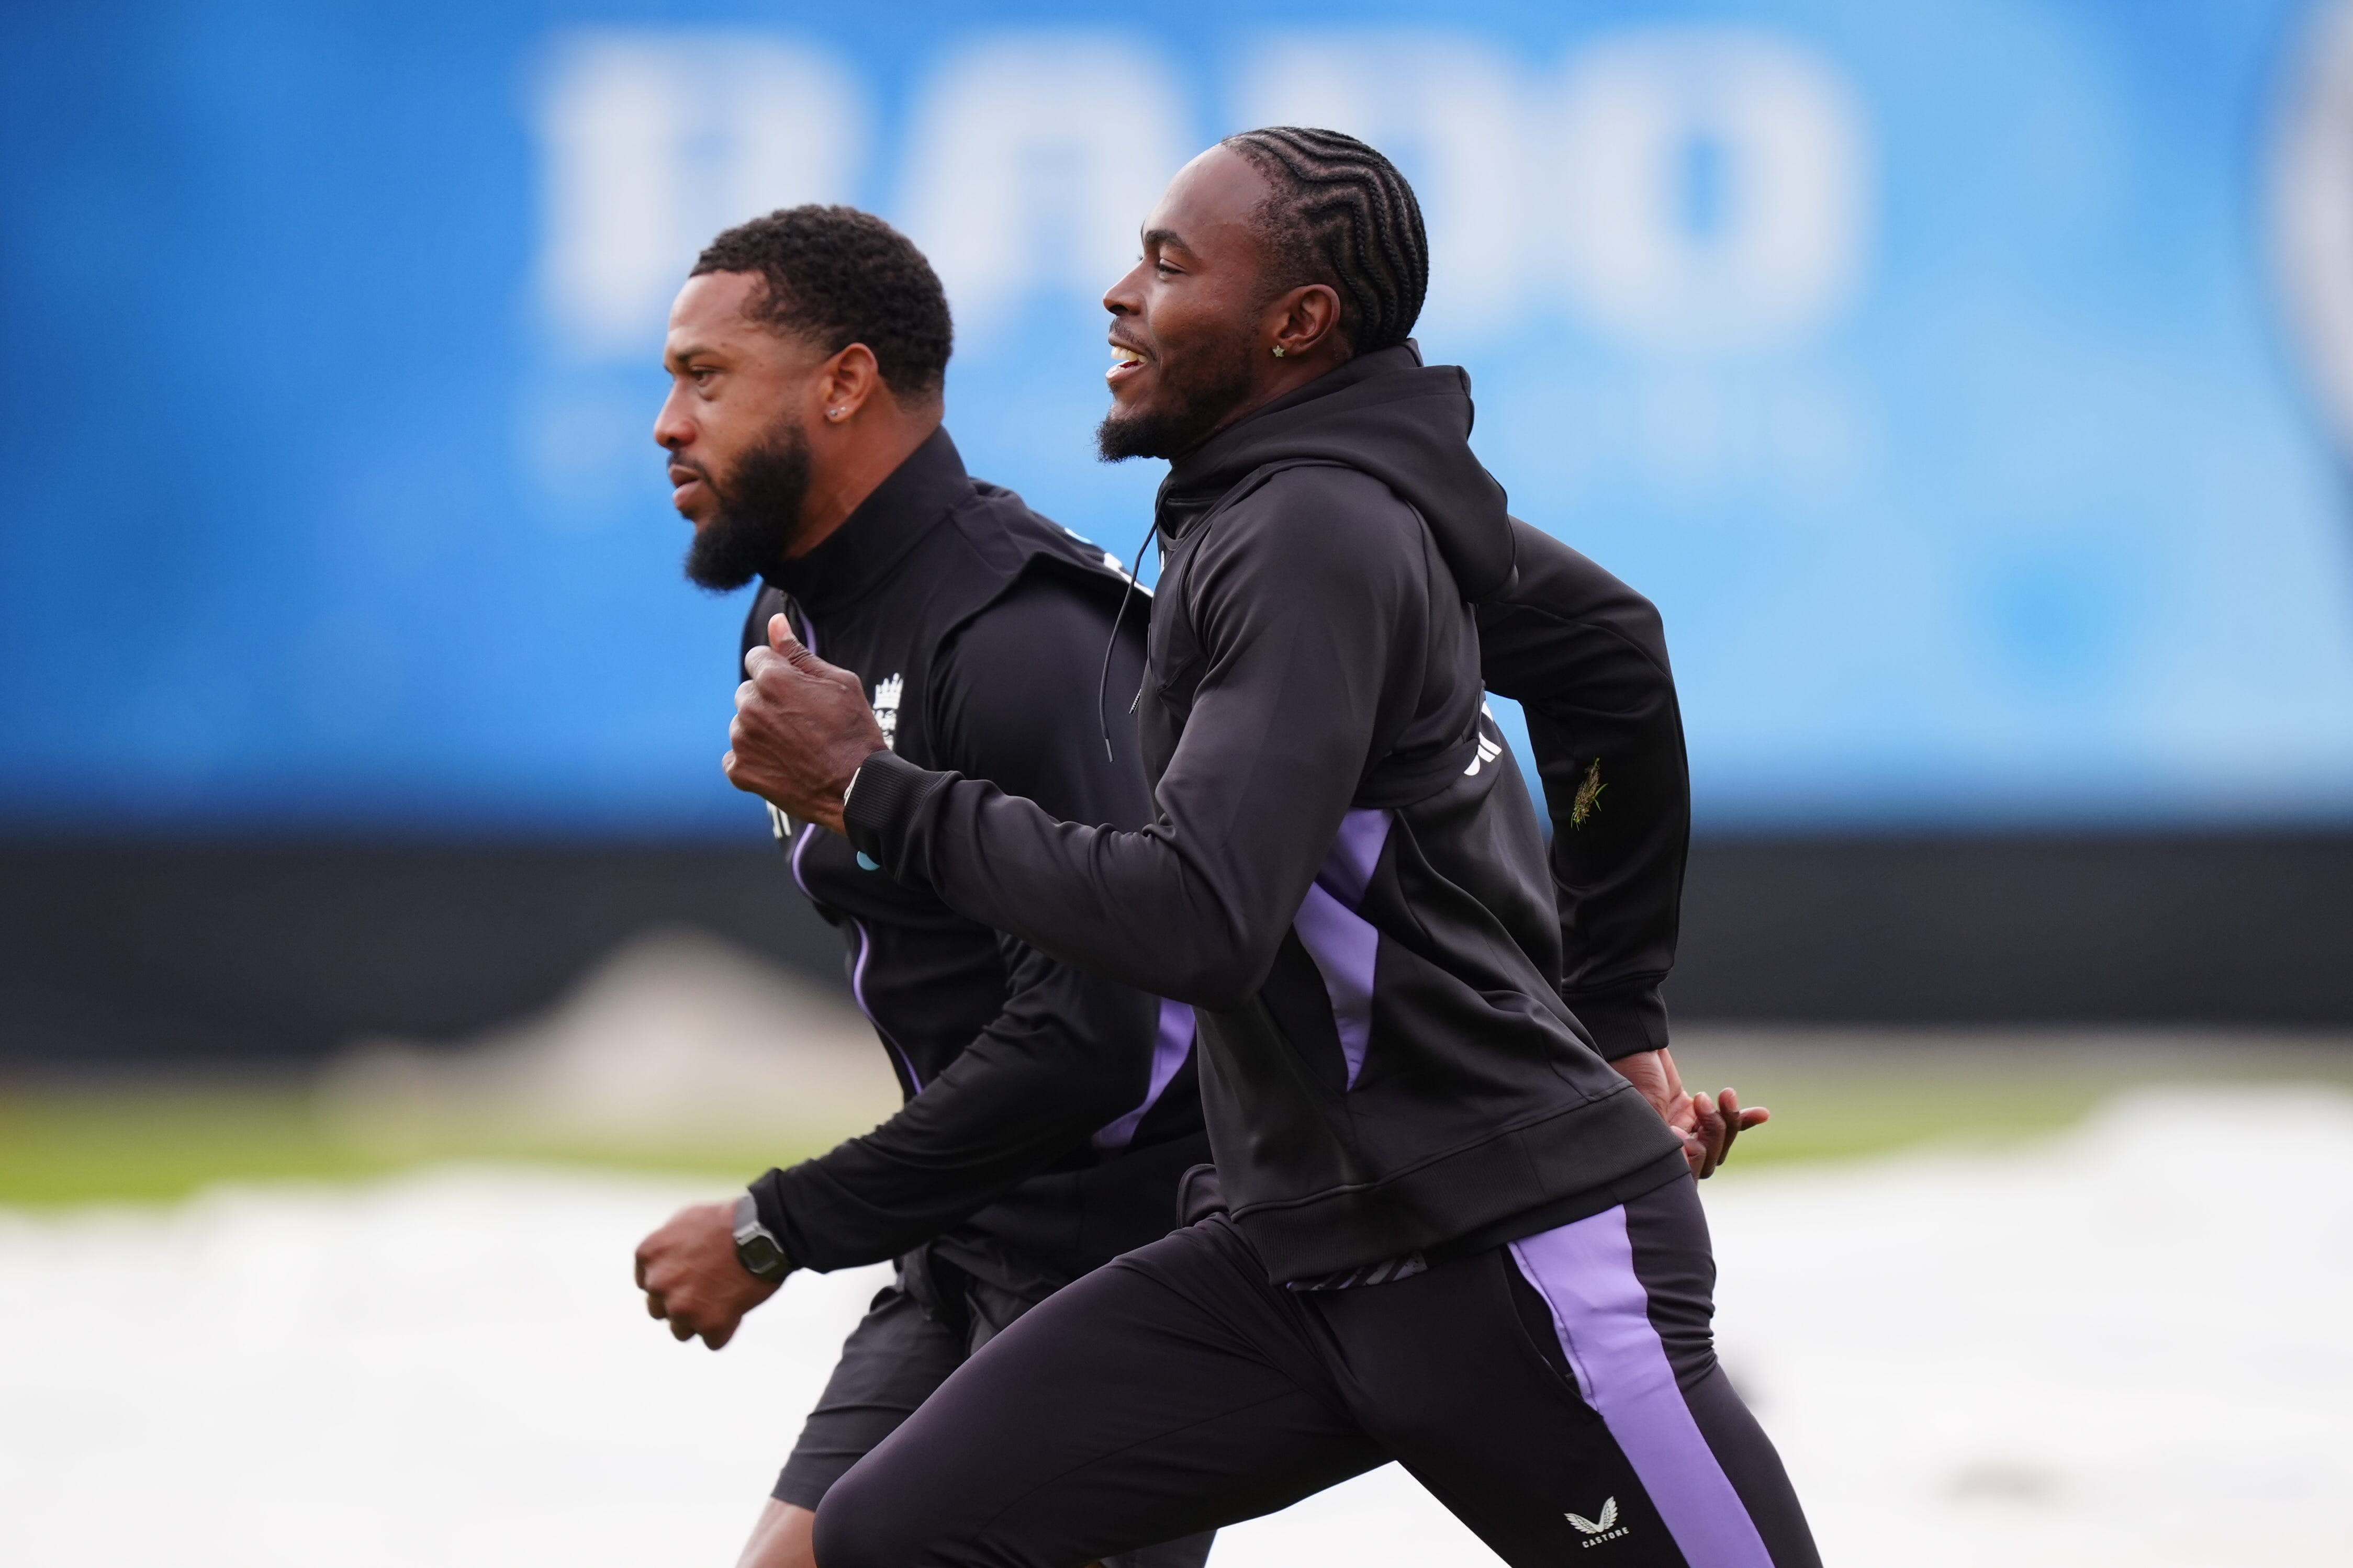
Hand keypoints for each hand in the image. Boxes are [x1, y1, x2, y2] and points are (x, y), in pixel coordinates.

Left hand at [634, 1201, 779, 1349]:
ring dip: (701, 1320)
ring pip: (682, 1330)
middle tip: (711, 1287)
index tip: (693, 1275)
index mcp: (648, 1255)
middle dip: (683, 1302)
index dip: (674, 1281)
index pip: (649, 1285)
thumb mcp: (686, 1219)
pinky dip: (726, 1328)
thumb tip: (664, 1262)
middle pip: (662, 1310)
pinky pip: (713, 1340)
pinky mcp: (709, 1325)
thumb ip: (667, 1247)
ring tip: (726, 1298)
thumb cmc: (729, 1220)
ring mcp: (682, 1307)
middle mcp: (658, 1284)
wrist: (764, 1230)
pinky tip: (739, 1306)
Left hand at [724, 615, 887, 833]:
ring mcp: (742, 740)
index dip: (780, 672)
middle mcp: (750, 707)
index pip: (757, 659)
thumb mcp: (838, 682)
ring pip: (742, 724)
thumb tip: (776, 622)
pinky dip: (755, 760)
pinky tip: (782, 766)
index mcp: (773, 679)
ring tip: (796, 747)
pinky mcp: (740, 771)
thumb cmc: (854, 732)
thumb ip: (799, 652)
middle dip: (769, 702)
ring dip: (761, 730)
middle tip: (803, 723)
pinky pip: (736, 757)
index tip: (798, 692)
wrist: (859, 788)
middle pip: (748, 692)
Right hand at [1611, 1047, 1768, 1178]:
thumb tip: (1690, 1152)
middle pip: (1709, 1158)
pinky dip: (1743, 1117)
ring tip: (1724, 1094)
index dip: (1695, 1156)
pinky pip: (1724, 1120)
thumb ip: (1667, 1136)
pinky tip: (1762, 1114)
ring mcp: (1683, 1128)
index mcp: (1652, 1149)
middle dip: (1715, 1133)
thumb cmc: (1632, 1075)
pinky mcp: (1693, 1109)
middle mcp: (1669, 1145)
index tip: (1685, 1133)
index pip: (1687, 1172)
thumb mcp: (1648, 1107)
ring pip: (1720, 1139)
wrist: (1632, 1042)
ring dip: (1729, 1119)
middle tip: (1702, 1102)